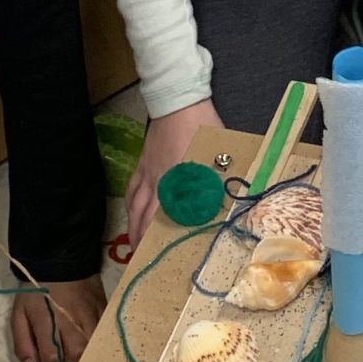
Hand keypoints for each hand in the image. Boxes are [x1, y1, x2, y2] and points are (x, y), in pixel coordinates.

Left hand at [11, 275, 106, 361]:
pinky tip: (88, 343)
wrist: (61, 258)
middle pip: (76, 358)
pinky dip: (96, 344)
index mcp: (47, 321)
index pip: (52, 359)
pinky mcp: (104, 309)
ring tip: (74, 353)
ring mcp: (91, 315)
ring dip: (83, 358)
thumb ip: (23, 344)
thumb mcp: (20, 314)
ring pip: (92, 350)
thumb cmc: (37, 290)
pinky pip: (104, 336)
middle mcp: (72, 320)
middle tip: (60, 360)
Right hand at [125, 101, 221, 243]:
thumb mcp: (216, 156)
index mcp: (176, 182)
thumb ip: (219, 180)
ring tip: (135, 245)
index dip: (163, 239)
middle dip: (144, 240)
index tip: (164, 257)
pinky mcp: (142, 163)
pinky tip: (131, 215)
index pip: (166, 218)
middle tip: (146, 259)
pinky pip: (131, 190)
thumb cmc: (201, 127)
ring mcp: (147, 173)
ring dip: (134, 228)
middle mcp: (157, 183)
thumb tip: (233, 200)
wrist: (178, 102)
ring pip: (135, 207)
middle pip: (146, 218)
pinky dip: (129, 206)